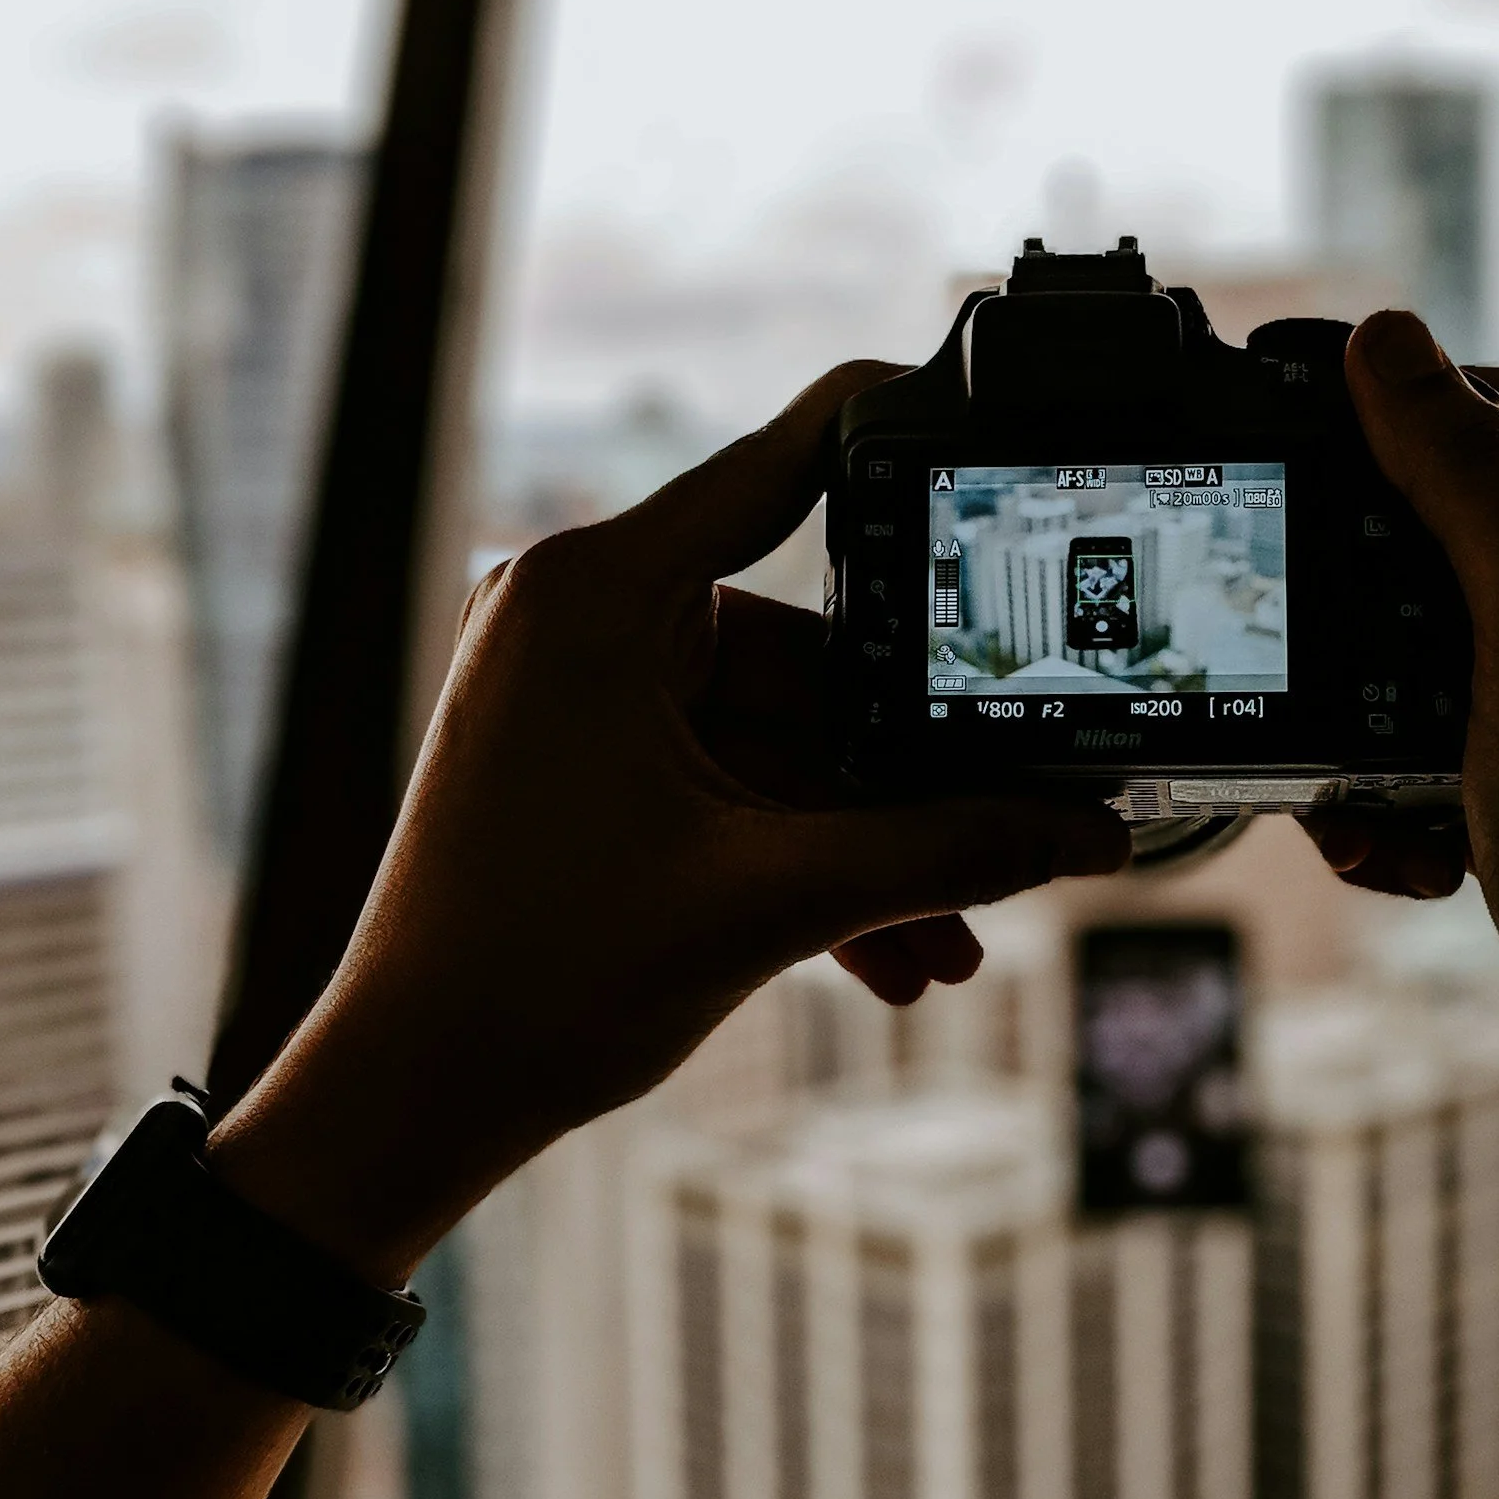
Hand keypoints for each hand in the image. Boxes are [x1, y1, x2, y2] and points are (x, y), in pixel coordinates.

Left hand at [208, 363, 1130, 1281]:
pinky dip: (801, 858)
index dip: (889, 436)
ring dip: (866, 843)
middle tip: (1008, 840)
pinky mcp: (588, 758)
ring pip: (781, 741)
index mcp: (597, 595)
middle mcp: (581, 617)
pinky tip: (888, 955)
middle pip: (808, 654)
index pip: (778, 469)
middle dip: (904, 778)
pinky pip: (731, 781)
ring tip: (950, 943)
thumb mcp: (774, 901)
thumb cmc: (537, 983)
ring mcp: (581, 690)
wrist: (412, 1096)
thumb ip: (945, 852)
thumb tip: (1086, 831)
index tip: (974, 402)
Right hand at [1311, 312, 1498, 1079]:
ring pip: (1406, 655)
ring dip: (1347, 714)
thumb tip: (1388, 340)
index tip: (1345, 425)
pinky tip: (1385, 851)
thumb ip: (1472, 482)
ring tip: (1340, 779)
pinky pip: (1407, 763)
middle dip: (1357, 576)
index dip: (1452, 388)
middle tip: (1299, 618)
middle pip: (1451, 523)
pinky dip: (1375, 804)